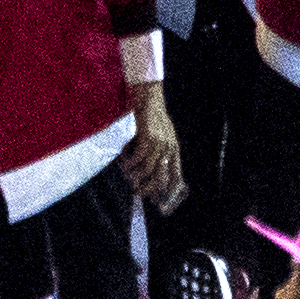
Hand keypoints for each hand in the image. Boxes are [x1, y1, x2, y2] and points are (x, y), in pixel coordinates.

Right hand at [120, 85, 184, 210]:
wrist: (148, 95)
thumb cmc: (151, 114)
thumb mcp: (160, 133)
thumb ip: (159, 149)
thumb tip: (148, 169)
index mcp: (174, 149)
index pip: (175, 176)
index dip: (168, 191)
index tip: (159, 202)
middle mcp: (169, 148)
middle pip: (159, 178)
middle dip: (146, 188)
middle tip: (135, 190)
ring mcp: (160, 143)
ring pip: (146, 170)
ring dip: (134, 175)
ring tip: (126, 174)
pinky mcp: (148, 138)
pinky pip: (138, 158)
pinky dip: (129, 162)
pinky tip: (124, 160)